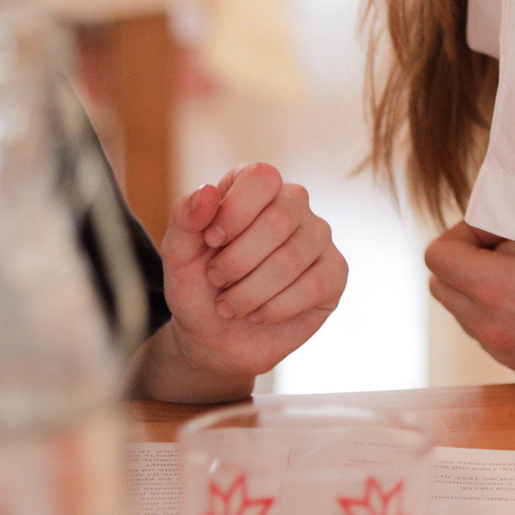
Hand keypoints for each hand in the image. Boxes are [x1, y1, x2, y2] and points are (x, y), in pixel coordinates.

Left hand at [155, 162, 346, 389]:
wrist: (214, 337)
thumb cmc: (198, 287)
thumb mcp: (179, 254)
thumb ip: (185, 218)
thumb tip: (206, 192)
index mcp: (257, 187)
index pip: (262, 178)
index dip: (234, 212)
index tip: (211, 241)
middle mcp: (294, 203)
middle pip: (279, 220)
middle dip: (237, 262)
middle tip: (217, 279)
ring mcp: (319, 237)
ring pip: (292, 259)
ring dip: (249, 293)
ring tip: (230, 305)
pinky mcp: (335, 272)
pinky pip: (314, 286)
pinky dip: (275, 309)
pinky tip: (259, 314)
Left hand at [426, 223, 514, 380]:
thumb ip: (510, 229)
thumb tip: (485, 230)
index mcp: (495, 290)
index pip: (436, 257)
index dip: (462, 233)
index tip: (495, 230)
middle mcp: (492, 329)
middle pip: (440, 286)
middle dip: (465, 260)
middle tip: (507, 247)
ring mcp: (506, 353)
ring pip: (463, 312)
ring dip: (481, 288)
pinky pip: (489, 332)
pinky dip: (499, 311)